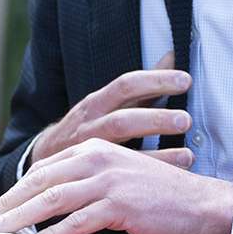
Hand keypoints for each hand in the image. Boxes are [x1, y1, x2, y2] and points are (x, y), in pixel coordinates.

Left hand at [0, 138, 232, 233]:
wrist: (201, 205)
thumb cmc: (161, 198)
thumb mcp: (120, 180)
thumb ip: (88, 184)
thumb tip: (55, 203)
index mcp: (95, 149)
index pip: (44, 169)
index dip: (15, 191)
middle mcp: (98, 159)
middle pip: (41, 181)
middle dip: (8, 204)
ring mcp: (108, 181)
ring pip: (52, 200)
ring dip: (20, 220)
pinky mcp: (118, 205)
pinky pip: (75, 223)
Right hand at [29, 58, 190, 165]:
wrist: (44, 162)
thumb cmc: (88, 128)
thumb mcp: (108, 103)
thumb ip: (142, 86)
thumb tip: (172, 56)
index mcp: (97, 102)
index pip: (126, 85)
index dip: (155, 80)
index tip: (185, 80)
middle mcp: (91, 124)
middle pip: (123, 118)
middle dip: (156, 119)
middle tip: (186, 120)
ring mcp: (88, 151)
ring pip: (121, 150)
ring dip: (158, 153)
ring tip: (188, 154)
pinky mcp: (89, 177)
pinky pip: (121, 177)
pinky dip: (149, 174)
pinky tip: (173, 173)